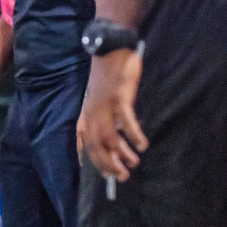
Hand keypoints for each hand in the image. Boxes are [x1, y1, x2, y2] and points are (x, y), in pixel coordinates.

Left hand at [76, 48, 147, 182]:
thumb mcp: (102, 99)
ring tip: (134, 163)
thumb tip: (118, 141)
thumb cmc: (109, 76)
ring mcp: (104, 106)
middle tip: (122, 176)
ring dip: (122, 153)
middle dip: (109, 164)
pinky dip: (134, 135)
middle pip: (97, 146)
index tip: (103, 174)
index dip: (91, 160)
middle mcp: (92, 113)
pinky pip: (125, 122)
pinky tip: (142, 144)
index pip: (85, 143)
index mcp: (87, 114)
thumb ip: (107, 118)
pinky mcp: (119, 98)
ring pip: (110, 137)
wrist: (112, 50)